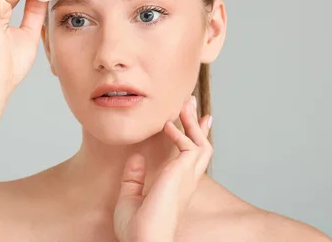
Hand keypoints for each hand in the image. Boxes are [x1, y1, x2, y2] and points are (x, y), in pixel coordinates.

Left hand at [114, 96, 212, 241]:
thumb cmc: (137, 230)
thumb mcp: (130, 198)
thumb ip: (133, 178)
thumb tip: (137, 157)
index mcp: (176, 186)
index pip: (190, 158)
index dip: (194, 138)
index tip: (198, 121)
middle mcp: (185, 181)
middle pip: (201, 146)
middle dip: (197, 123)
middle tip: (191, 102)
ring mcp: (186, 177)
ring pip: (200, 142)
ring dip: (192, 122)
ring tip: (184, 103)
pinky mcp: (181, 173)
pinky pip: (188, 145)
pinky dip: (180, 132)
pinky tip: (167, 125)